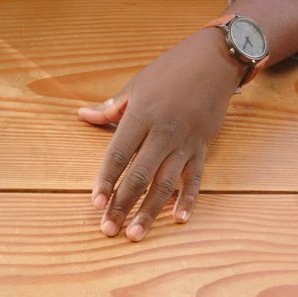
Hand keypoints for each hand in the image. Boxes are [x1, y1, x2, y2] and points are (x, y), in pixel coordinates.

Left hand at [80, 28, 244, 240]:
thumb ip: (110, 108)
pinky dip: (188, 200)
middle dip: (123, 205)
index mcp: (142, 116)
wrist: (215, 60)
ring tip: (136, 234)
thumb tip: (83, 116)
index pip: (119, 155)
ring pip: (165, 184)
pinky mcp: (203, 148)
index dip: (106, 181)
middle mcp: (164, 133)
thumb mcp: (137, 85)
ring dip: (150, 212)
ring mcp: (185, 143)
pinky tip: (178, 220)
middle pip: (140, 176)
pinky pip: (195, 179)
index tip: (96, 203)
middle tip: (109, 229)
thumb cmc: (171, 70)